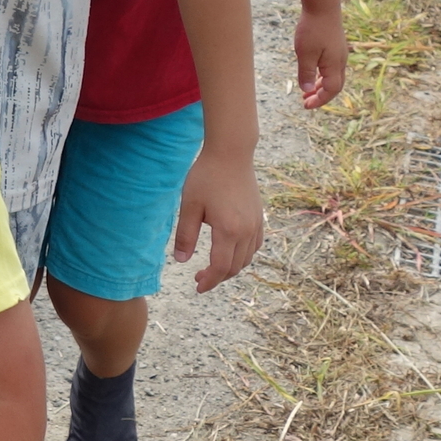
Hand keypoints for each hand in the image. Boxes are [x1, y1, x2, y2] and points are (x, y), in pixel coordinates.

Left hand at [172, 144, 263, 292]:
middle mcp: (247, 231)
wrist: (231, 153)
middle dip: (217, 277)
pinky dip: (243, 255)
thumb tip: (181, 260)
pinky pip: (255, 245)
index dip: (209, 281)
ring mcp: (256, 224)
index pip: (221, 267)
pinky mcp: (259, 216)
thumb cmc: (206, 177)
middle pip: (235, 266)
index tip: (197, 287)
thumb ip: (185, 235)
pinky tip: (229, 252)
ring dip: (231, 268)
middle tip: (199, 278)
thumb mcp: (189, 206)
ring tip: (212, 267)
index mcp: (229, 230)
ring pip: (247, 258)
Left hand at [296, 6, 348, 109]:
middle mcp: (340, 61)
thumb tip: (307, 91)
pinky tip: (312, 73)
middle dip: (321, 95)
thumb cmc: (313, 29)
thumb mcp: (305, 53)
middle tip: (305, 102)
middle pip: (334, 85)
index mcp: (335, 65)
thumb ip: (306, 73)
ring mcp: (339, 53)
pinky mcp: (335, 46)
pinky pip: (331, 66)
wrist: (323, 5)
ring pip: (333, 76)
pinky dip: (322, 75)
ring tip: (307, 91)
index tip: (306, 106)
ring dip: (320, 85)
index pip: (331, 90)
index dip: (320, 100)